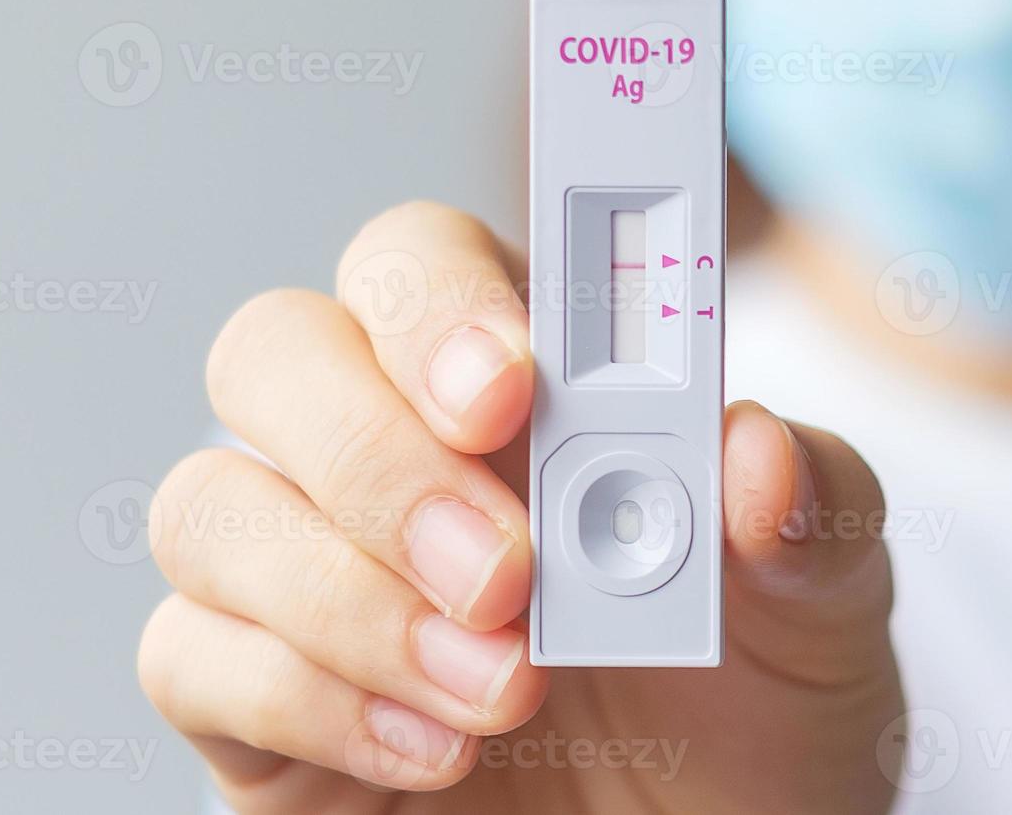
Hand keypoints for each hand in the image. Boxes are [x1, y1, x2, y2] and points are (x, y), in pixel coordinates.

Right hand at [138, 201, 902, 813]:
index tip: (507, 387)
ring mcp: (311, 565)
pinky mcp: (255, 694)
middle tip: (503, 572)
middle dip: (379, 457)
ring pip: (212, 502)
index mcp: (524, 382)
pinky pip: (192, 655)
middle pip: (276, 349)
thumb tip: (757, 448)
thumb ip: (812, 512)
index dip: (438, 296)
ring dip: (351, 597)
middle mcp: (394, 447)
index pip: (422, 258)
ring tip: (505, 690)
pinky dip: (310, 699)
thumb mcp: (819, 605)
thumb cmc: (754, 696)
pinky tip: (438, 752)